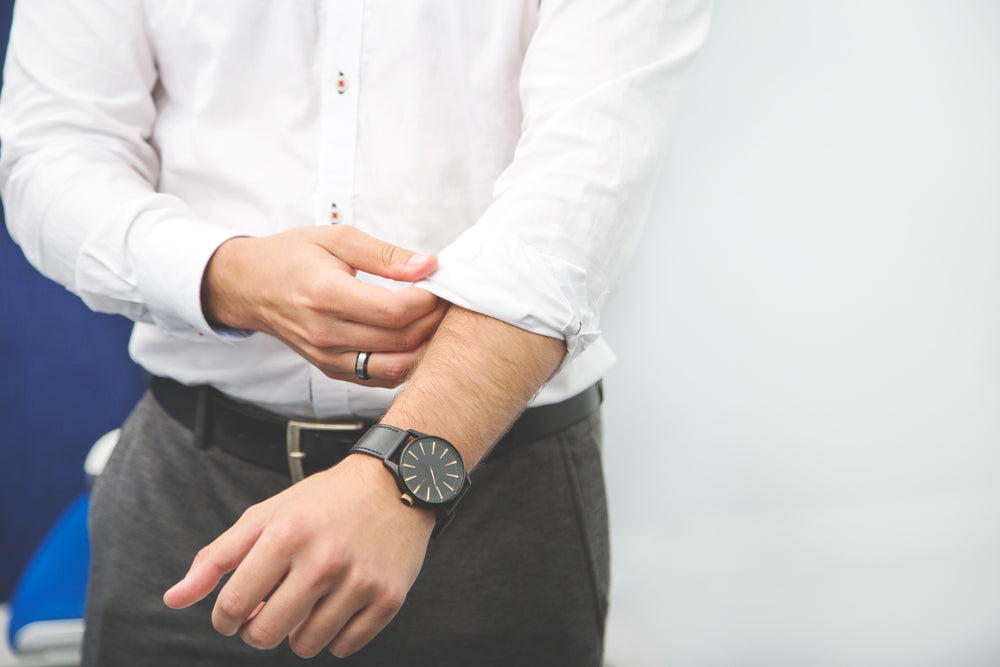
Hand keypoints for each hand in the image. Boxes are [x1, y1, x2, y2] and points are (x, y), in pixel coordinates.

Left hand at [163, 455, 434, 657]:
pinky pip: (345, 647)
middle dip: (259, 630)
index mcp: (286, 534)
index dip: (226, 619)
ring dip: (299, 632)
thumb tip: (173, 600)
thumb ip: (216, 558)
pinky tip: (337, 605)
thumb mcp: (266, 516)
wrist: (395, 483)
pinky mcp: (388, 598)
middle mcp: (323, 560)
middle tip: (270, 609)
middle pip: (266, 635)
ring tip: (308, 602)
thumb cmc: (322, 501)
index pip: (233, 606)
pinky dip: (335, 635)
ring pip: (306, 646)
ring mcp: (359, 581)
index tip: (235, 613)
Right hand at [202, 225, 446, 386]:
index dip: (428, 300)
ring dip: (425, 346)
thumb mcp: (337, 239)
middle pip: (400, 340)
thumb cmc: (293, 257)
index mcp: (326, 295)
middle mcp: (326, 333)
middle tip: (446, 300)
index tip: (439, 284)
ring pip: (396, 367)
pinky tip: (414, 339)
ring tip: (435, 321)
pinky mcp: (332, 371)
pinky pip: (380, 378)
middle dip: (434, 321)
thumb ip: (385, 255)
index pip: (394, 312)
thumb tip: (428, 265)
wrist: (250, 287)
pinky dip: (406, 362)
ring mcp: (328, 358)